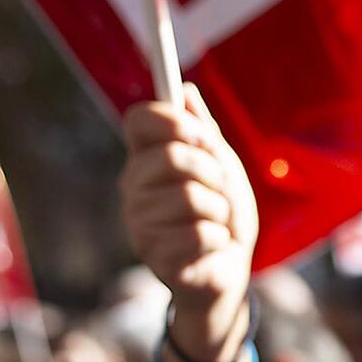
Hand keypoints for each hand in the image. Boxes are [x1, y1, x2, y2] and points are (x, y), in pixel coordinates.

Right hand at [120, 83, 257, 354]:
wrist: (229, 270)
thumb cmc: (223, 215)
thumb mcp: (222, 167)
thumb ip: (203, 132)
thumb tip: (186, 90)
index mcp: (145, 158)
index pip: (140, 119)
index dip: (174, 121)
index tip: (203, 135)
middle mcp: (132, 186)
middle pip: (174, 157)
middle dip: (214, 174)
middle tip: (221, 191)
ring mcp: (138, 222)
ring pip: (191, 198)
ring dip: (221, 212)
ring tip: (217, 223)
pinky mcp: (153, 255)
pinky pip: (199, 234)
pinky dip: (219, 239)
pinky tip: (211, 246)